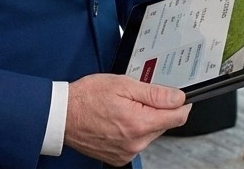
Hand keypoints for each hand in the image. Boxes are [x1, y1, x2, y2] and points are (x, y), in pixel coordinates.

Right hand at [64, 73, 191, 164]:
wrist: (62, 115)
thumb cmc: (87, 98)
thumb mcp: (123, 84)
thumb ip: (155, 93)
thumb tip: (178, 97)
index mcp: (139, 123)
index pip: (178, 117)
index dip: (181, 103)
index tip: (178, 96)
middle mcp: (135, 143)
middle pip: (164, 124)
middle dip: (158, 109)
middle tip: (138, 97)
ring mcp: (127, 152)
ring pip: (151, 133)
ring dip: (145, 120)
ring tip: (124, 107)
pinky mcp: (119, 157)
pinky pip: (137, 142)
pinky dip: (133, 131)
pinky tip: (119, 120)